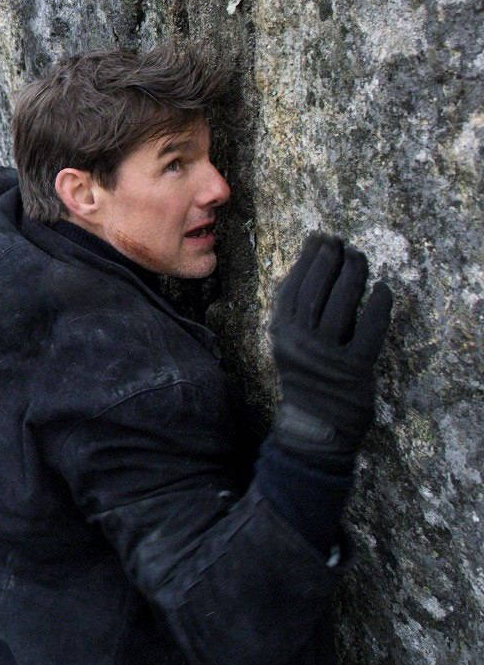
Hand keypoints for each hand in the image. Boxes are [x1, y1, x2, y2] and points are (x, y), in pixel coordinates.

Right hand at [270, 232, 391, 465]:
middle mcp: (300, 341)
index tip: (320, 239)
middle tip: (341, 242)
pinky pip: (370, 331)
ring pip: (342, 304)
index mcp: (280, 331)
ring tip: (359, 257)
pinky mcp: (354, 369)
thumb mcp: (288, 342)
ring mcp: (327, 355)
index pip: (293, 285)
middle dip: (330, 260)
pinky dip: (378, 307)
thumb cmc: (305, 377)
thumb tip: (313, 269)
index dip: (308, 258)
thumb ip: (296, 312)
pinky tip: (383, 289)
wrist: (316, 425)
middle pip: (317, 290)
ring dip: (353, 275)